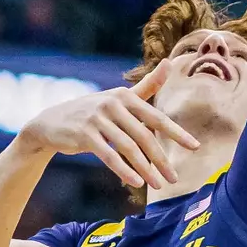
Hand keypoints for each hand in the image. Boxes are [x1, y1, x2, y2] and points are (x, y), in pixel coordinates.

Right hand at [18, 61, 198, 189]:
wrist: (51, 122)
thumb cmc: (93, 111)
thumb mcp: (119, 98)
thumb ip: (146, 86)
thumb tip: (170, 62)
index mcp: (125, 95)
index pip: (156, 117)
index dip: (177, 133)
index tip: (195, 147)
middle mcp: (113, 104)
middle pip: (144, 135)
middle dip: (161, 159)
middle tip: (175, 178)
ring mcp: (97, 118)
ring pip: (128, 148)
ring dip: (145, 169)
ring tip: (158, 184)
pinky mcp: (84, 134)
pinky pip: (108, 155)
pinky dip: (123, 170)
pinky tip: (136, 182)